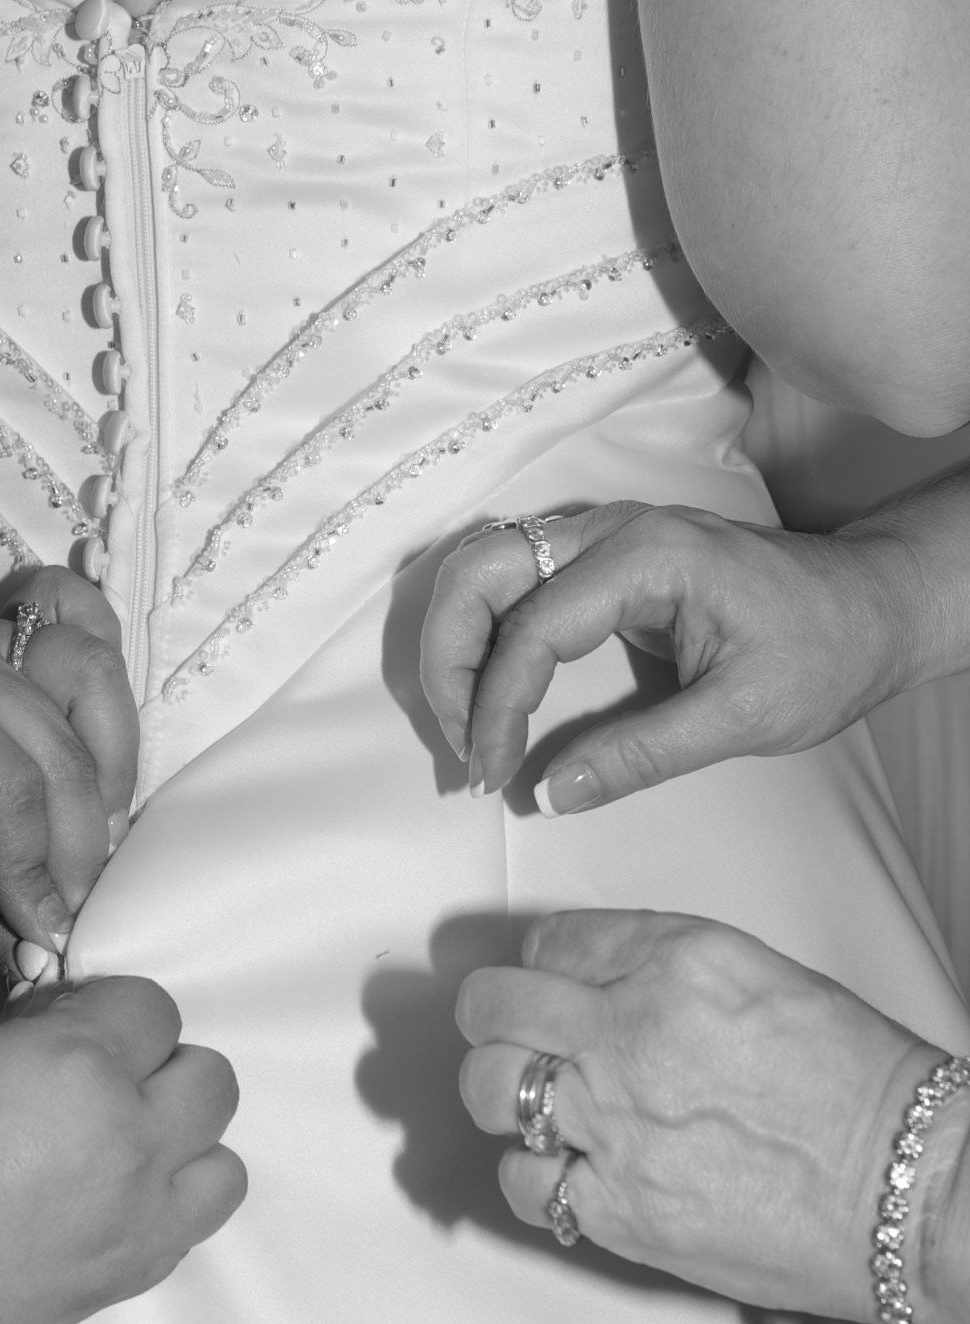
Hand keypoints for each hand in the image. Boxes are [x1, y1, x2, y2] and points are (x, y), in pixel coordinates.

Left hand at [0, 568, 138, 983]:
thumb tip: (42, 966)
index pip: (6, 784)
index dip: (35, 867)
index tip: (42, 933)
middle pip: (57, 743)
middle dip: (78, 840)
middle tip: (67, 906)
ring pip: (87, 675)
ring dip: (108, 765)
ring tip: (89, 839)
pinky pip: (77, 631)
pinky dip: (102, 690)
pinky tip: (97, 757)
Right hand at [0, 974, 246, 1323]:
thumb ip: (11, 1041)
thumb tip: (44, 1042)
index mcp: (76, 1068)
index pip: (152, 1005)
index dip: (103, 1006)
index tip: (58, 1019)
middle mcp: (125, 1149)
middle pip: (209, 1081)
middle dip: (153, 1064)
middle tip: (81, 1074)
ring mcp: (127, 1233)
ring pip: (221, 1167)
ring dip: (176, 1141)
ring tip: (98, 1141)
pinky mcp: (108, 1295)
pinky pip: (182, 1236)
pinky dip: (157, 1207)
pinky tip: (83, 1202)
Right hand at [419, 503, 916, 812]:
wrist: (872, 606)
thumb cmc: (823, 652)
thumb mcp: (744, 718)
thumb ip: (642, 755)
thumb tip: (552, 794)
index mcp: (649, 557)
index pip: (533, 626)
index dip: (498, 707)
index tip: (496, 776)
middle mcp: (612, 529)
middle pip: (480, 571)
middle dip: (451, 662)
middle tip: (464, 748)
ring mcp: (603, 535)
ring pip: (485, 566)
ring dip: (459, 644)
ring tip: (469, 726)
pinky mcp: (602, 556)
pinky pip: (513, 578)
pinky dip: (484, 631)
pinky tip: (490, 692)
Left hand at [454, 908, 962, 1323]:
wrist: (908, 1188)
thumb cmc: (860, 1086)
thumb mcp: (761, 978)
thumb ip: (664, 969)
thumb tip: (595, 980)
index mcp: (673, 962)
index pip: (554, 940)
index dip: (545, 962)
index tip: (551, 980)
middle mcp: (629, 1033)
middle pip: (496, 1005)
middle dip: (493, 1013)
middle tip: (508, 1028)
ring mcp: (615, 1125)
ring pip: (489, 1089)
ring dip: (500, 1089)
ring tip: (532, 1099)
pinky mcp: (619, 1209)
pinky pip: (523, 1182)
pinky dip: (531, 1174)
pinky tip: (563, 1168)